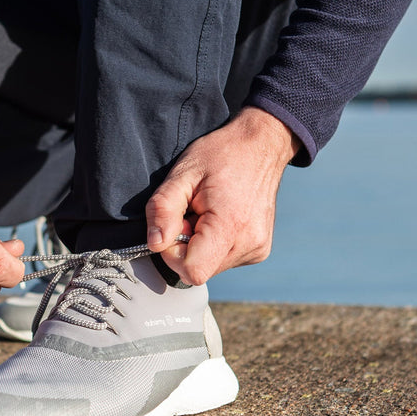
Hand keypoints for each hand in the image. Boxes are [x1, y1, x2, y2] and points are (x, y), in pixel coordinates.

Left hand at [145, 107, 298, 284]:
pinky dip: (215, 243)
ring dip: (200, 245)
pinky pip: (225, 259)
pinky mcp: (260, 249)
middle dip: (186, 246)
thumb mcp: (183, 174)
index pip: (193, 271)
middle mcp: (250, 244)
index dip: (174, 253)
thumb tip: (155, 244)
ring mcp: (258, 249)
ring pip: (211, 266)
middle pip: (200, 270)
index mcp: (231, 226)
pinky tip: (221, 217)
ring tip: (208, 212)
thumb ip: (163, 209)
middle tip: (192, 212)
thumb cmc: (221, 154)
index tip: (177, 224)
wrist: (261, 145)